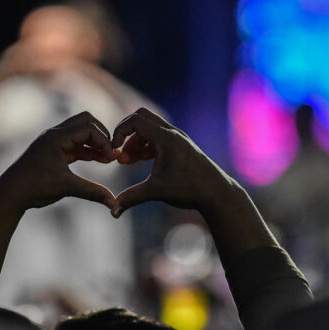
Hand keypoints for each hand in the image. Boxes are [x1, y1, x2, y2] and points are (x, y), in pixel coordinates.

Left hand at [0, 111, 117, 209]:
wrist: (10, 194)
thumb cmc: (34, 187)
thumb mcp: (66, 187)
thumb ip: (92, 192)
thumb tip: (114, 204)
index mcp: (57, 137)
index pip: (89, 128)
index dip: (104, 142)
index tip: (113, 159)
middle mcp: (55, 134)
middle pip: (85, 121)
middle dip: (101, 135)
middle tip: (112, 151)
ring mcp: (53, 142)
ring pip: (81, 133)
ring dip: (95, 143)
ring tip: (109, 159)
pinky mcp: (53, 151)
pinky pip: (75, 145)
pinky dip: (88, 150)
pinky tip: (99, 161)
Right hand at [110, 108, 233, 217]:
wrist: (216, 193)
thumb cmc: (189, 189)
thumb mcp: (156, 191)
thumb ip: (131, 198)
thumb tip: (112, 212)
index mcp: (166, 138)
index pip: (135, 121)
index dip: (119, 132)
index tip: (114, 151)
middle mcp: (172, 133)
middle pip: (141, 117)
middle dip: (126, 133)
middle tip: (119, 152)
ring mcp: (177, 138)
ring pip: (149, 128)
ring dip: (135, 141)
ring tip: (126, 161)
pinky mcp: (180, 145)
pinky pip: (157, 136)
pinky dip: (145, 145)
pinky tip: (139, 161)